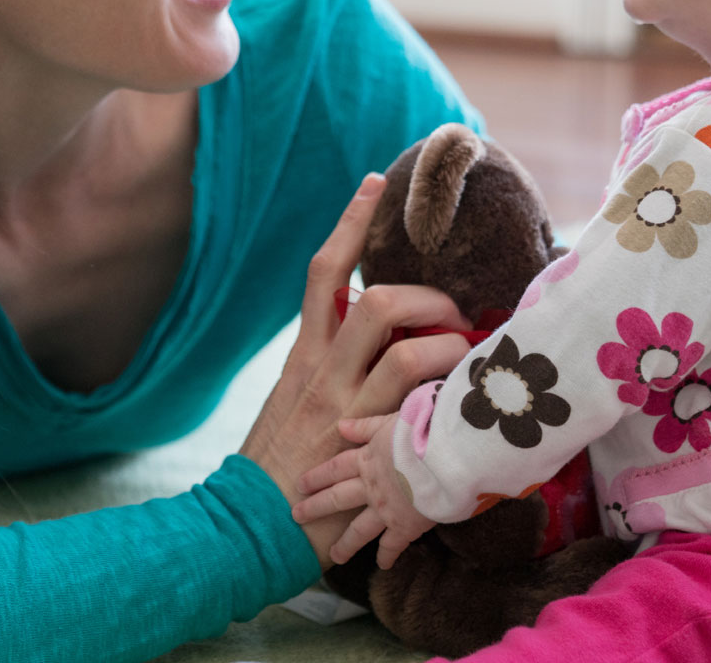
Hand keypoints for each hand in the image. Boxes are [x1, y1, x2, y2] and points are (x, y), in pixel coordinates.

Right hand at [240, 173, 472, 568]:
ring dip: (443, 339)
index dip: (350, 224)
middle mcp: (321, 371)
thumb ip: (330, 367)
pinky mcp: (365, 443)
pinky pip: (413, 399)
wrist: (249, 525)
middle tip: (452, 309)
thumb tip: (379, 334)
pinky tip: (460, 398)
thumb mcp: (294, 403)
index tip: (372, 184)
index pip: (323, 272)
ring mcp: (344, 407)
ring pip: (401, 345)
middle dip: (423, 293)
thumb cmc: (280, 467)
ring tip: (461, 352)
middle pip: (371, 297)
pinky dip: (443, 387)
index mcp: (303, 355)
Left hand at [292, 414, 435, 568]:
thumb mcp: (391, 421)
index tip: (299, 486)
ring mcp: (386, 509)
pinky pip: (392, 545)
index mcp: (367, 459)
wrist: (446, 455)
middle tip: (296, 517)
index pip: (335, 469)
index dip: (316, 477)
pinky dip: (387, 556)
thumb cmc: (423, 431)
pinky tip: (382, 565)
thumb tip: (340, 426)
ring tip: (334, 556)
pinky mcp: (406, 525)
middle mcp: (371, 487)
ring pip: (359, 530)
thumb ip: (366, 426)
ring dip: (345, 544)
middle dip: (315, 508)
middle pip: (337, 498)